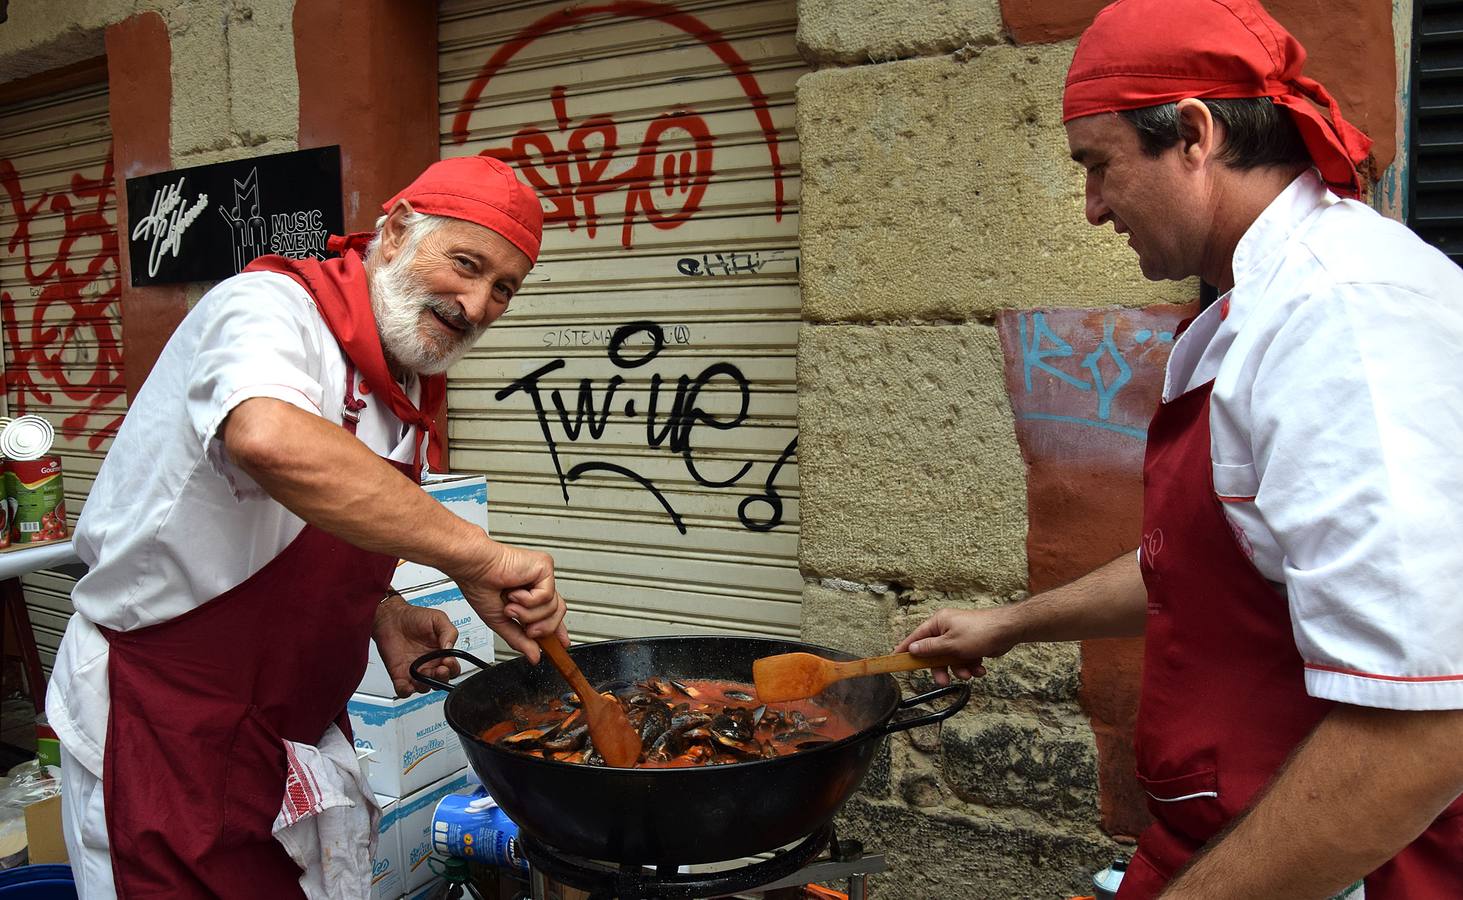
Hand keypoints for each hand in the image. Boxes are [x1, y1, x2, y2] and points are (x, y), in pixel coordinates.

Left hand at [372, 593, 460, 696]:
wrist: (392, 617)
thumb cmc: (415, 617)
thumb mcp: (438, 619)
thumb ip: (449, 632)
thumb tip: (450, 647)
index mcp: (441, 654)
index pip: (453, 669)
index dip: (452, 668)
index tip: (448, 660)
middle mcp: (430, 665)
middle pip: (441, 682)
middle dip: (442, 678)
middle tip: (439, 669)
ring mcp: (415, 671)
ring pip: (424, 688)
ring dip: (425, 685)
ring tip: (423, 673)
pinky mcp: (400, 675)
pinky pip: (404, 690)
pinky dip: (406, 691)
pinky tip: (408, 684)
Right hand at [457, 540, 568, 663]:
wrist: (474, 568)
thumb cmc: (480, 585)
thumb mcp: (501, 622)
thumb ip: (519, 640)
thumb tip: (534, 656)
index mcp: (529, 595)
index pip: (551, 614)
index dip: (558, 630)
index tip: (562, 644)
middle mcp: (538, 584)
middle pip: (558, 613)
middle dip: (543, 627)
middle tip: (528, 630)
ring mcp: (542, 576)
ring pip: (553, 608)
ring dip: (529, 614)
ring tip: (510, 606)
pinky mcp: (544, 566)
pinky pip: (547, 595)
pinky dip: (529, 600)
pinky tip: (515, 593)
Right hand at [895, 608, 1018, 685]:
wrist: (1008, 630)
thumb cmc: (979, 632)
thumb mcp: (951, 644)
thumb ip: (930, 648)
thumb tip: (913, 648)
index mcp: (939, 623)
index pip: (917, 636)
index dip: (906, 648)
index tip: (896, 658)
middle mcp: (947, 628)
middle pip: (935, 653)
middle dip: (941, 668)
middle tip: (943, 680)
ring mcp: (960, 637)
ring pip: (951, 659)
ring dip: (960, 669)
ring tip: (969, 673)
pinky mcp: (971, 644)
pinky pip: (964, 659)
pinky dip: (971, 665)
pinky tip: (980, 668)